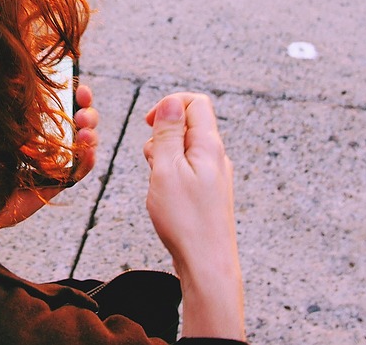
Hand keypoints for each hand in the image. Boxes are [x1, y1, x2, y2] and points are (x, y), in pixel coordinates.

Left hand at [0, 85, 98, 234]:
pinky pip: (79, 172)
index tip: (80, 87)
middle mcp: (53, 141)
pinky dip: (87, 161)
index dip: (78, 96)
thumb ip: (12, 106)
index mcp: (40, 124)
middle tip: (82, 114)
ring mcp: (57, 161)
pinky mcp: (56, 183)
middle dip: (88, 115)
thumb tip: (21, 76)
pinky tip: (89, 152)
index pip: (67, 106)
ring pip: (85, 146)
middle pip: (82, 124)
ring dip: (90, 137)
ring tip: (83, 133)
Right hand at [144, 92, 244, 339]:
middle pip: (188, 125)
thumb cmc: (185, 220)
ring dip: (164, 158)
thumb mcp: (166, 169)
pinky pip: (187, 171)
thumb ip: (168, 133)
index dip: (169, 105)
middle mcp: (216, 157)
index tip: (148, 124)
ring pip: (184, 150)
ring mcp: (214, 175)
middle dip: (162, 136)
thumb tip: (171, 102)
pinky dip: (171, 176)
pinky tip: (165, 198)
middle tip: (153, 162)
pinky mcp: (209, 193)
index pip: (195, 102)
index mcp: (209, 145)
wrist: (207, 264)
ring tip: (159, 184)